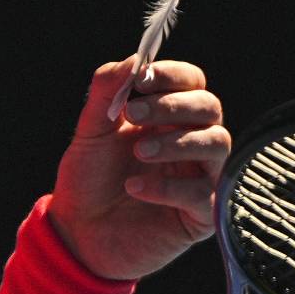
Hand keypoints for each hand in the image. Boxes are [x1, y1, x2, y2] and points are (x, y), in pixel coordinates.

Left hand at [49, 57, 229, 279]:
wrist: (77, 233)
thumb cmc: (89, 179)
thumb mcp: (91, 131)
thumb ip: (107, 92)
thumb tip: (134, 59)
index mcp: (168, 117)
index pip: (192, 82)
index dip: (172, 75)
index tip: (143, 78)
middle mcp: (190, 142)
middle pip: (210, 107)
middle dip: (174, 105)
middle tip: (133, 113)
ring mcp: (199, 177)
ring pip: (217, 143)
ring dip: (178, 142)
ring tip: (139, 152)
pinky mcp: (200, 214)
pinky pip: (203, 193)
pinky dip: (168, 187)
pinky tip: (134, 188)